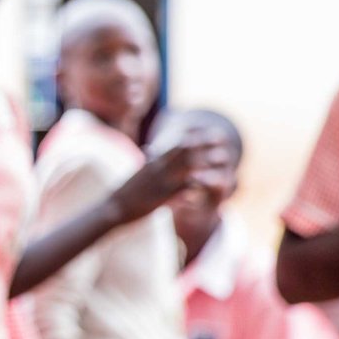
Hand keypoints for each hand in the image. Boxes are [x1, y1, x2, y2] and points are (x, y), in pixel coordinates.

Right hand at [110, 130, 232, 222]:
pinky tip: (212, 182)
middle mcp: (160, 167)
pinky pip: (186, 188)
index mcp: (155, 160)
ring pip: (189, 165)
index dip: (195, 135)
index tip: (208, 132)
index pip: (177, 141)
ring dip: (207, 160)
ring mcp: (163, 181)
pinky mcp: (165, 196)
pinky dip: (200, 183)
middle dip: (205, 142)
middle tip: (222, 137)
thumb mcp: (139, 172)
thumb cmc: (127, 190)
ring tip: (224, 158)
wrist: (115, 207)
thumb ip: (149, 161)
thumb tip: (152, 150)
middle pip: (186, 149)